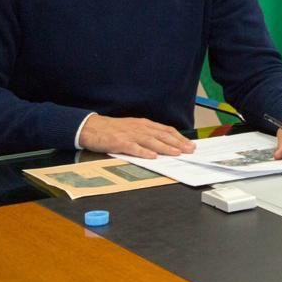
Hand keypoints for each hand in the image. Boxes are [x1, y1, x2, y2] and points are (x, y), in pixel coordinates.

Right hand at [79, 114, 195, 158]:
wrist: (91, 127)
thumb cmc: (113, 129)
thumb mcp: (133, 128)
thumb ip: (148, 134)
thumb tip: (164, 143)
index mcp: (144, 124)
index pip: (166, 130)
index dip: (179, 137)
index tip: (190, 144)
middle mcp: (140, 128)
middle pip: (162, 135)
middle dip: (178, 143)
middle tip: (189, 150)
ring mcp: (130, 135)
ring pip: (151, 141)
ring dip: (165, 147)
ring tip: (176, 153)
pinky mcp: (119, 142)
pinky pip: (134, 148)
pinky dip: (144, 152)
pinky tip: (152, 156)